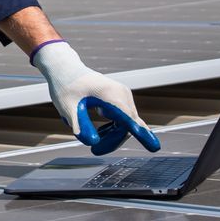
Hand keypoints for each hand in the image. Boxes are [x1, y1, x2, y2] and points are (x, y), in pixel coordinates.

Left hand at [31, 40, 160, 154]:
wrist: (66, 69)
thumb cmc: (65, 87)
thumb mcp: (67, 108)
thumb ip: (80, 125)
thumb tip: (91, 143)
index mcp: (109, 95)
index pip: (128, 120)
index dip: (140, 135)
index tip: (154, 148)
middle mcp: (122, 94)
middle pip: (127, 125)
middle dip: (113, 140)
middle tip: (95, 151)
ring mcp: (124, 96)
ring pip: (126, 124)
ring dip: (112, 135)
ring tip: (95, 141)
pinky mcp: (122, 99)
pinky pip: (124, 119)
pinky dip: (113, 129)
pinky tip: (101, 132)